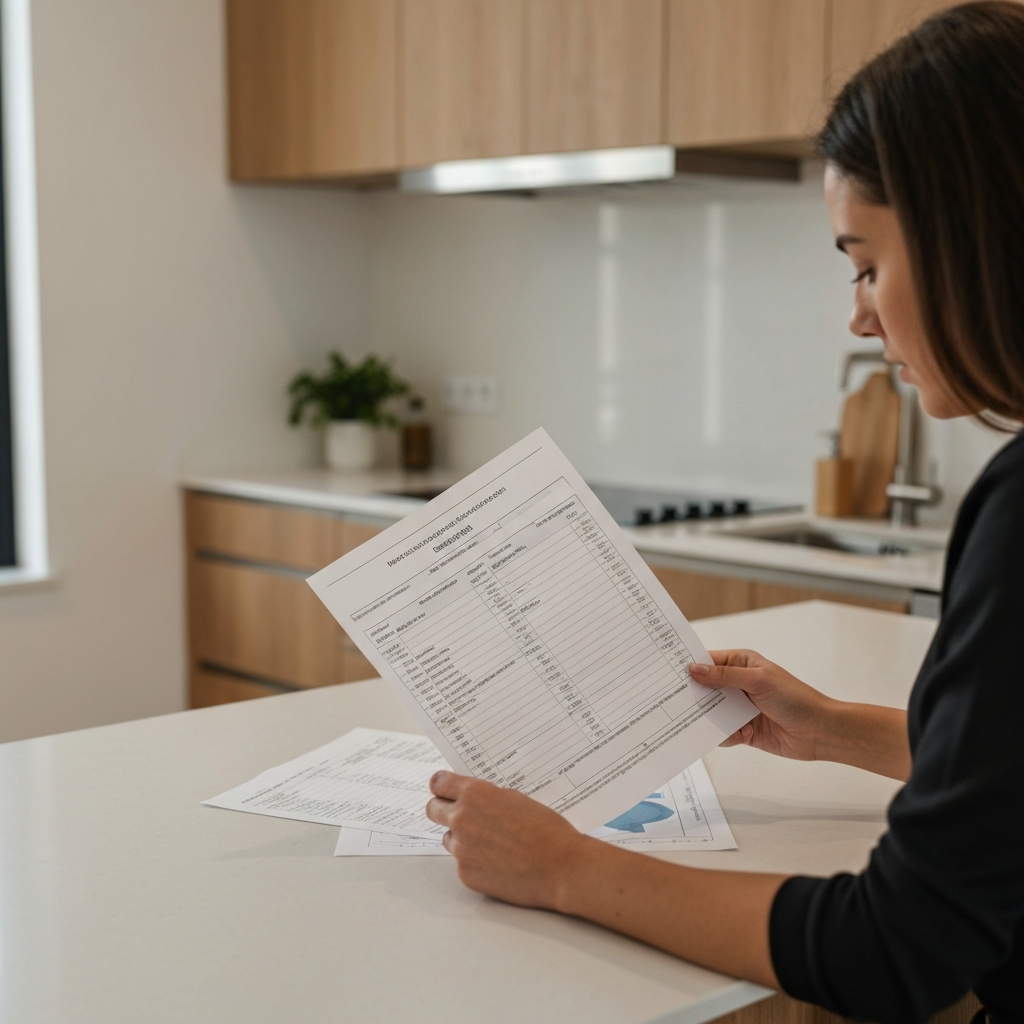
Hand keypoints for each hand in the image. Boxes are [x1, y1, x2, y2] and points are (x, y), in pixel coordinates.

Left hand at [425, 771, 590, 909]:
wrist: (561, 867)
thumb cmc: (546, 830)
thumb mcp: (515, 799)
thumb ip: (487, 797)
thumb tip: (471, 800)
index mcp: (475, 794)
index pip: (438, 783)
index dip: (441, 786)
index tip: (444, 789)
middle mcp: (461, 819)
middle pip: (432, 809)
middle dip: (443, 810)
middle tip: (459, 814)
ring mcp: (461, 849)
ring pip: (448, 838)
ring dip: (461, 838)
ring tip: (492, 843)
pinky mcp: (466, 874)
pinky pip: (462, 862)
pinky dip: (476, 861)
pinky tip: (500, 862)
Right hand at [689, 649, 834, 760]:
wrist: (818, 731)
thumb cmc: (794, 698)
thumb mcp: (758, 680)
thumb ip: (724, 676)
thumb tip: (694, 669)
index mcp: (741, 663)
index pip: (708, 662)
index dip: (689, 666)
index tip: (668, 672)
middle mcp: (737, 684)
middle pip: (704, 688)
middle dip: (694, 696)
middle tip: (676, 701)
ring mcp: (739, 707)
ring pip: (710, 712)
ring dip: (709, 718)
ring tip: (709, 722)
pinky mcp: (742, 729)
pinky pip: (722, 732)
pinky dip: (726, 735)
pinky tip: (741, 735)